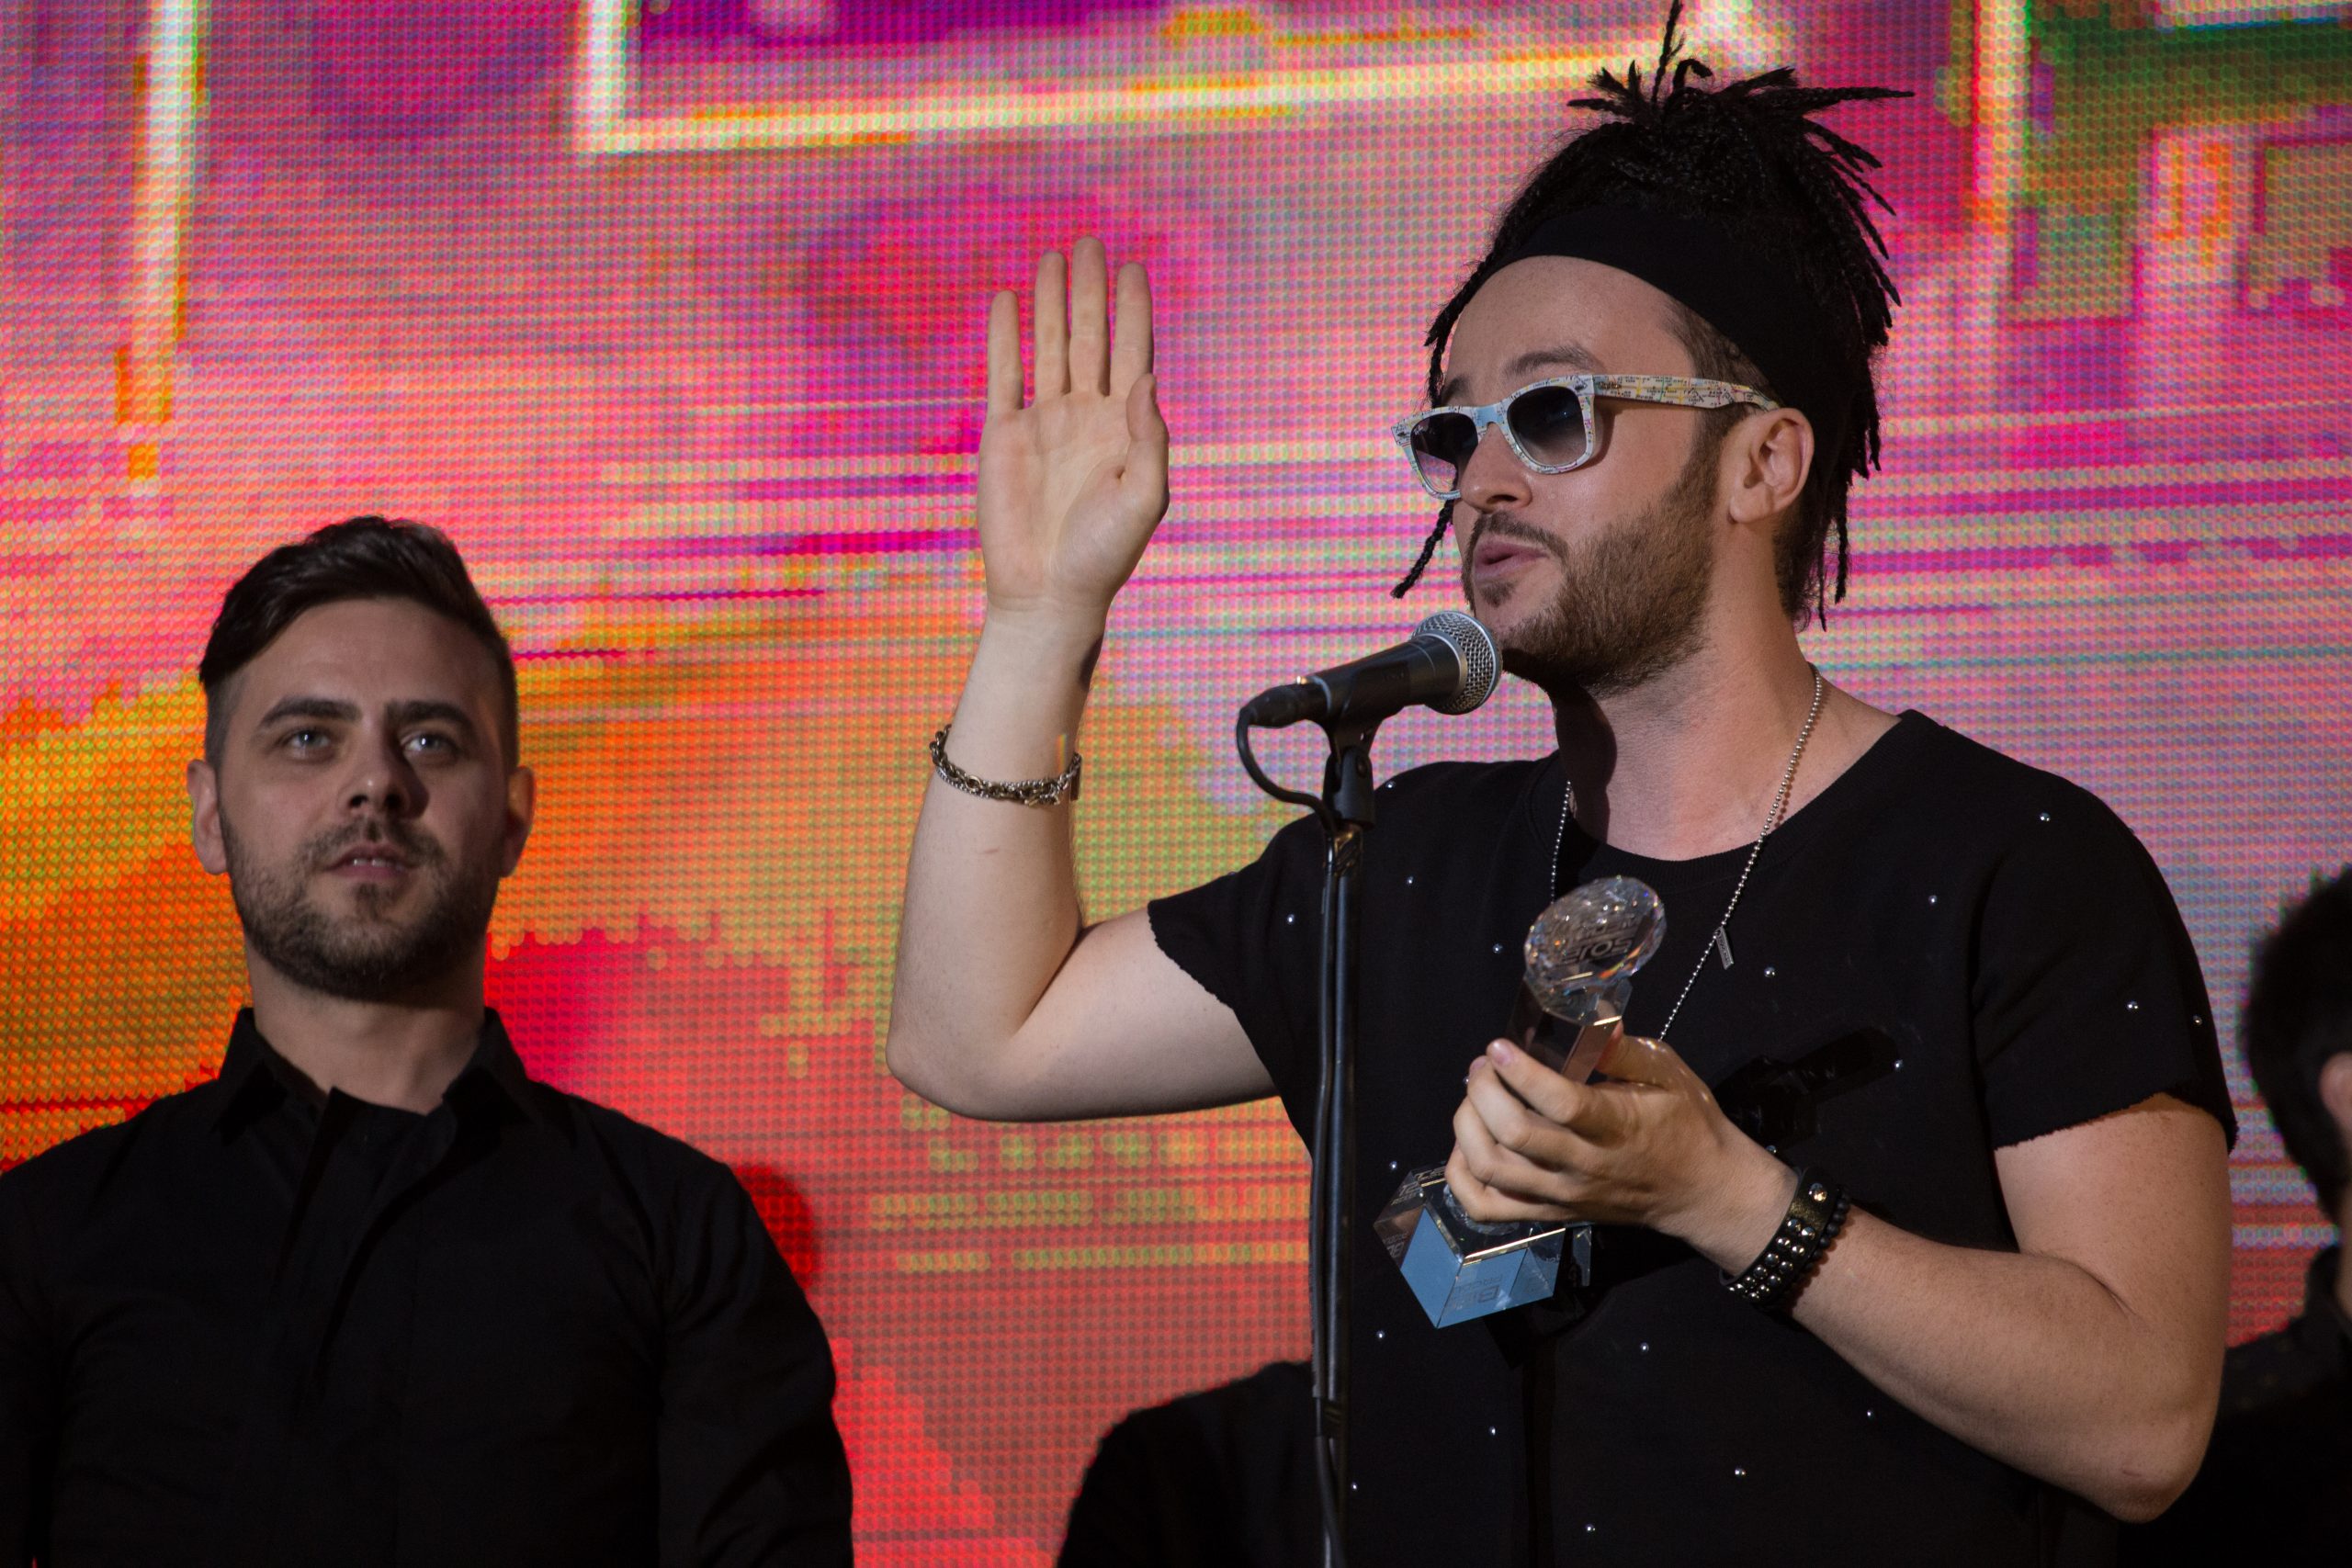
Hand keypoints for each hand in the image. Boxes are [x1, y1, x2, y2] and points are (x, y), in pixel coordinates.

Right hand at [977, 238, 1167, 625]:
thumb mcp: (1143, 498)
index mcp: (1123, 428)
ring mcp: (1044, 422)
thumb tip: (1145, 377)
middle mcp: (1085, 416)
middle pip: (1090, 338)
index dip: (1133, 310)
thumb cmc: (1104, 555)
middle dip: (1090, 291)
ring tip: (1052, 255)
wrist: (1047, 593)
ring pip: (1048, 346)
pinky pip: (1003, 375)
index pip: (1132, 354)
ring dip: (1051, 302)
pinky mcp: (1004, 436)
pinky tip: (1005, 301)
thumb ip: (1150, 438)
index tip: (1133, 268)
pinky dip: (1003, 338)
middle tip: (1090, 242)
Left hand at [1443, 1031, 1798, 1270]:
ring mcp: (1563, 1195)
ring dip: (1467, 1126)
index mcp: (1615, 1126)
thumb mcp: (1669, 1074)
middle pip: (1514, 1136)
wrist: (1701, 1192)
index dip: (1520, 1072)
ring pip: (1492, 1170)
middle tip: (1483, 1065)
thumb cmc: (1686, 1124)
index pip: (1559, 1103)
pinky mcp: (1551, 1213)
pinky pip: (1488, 1207)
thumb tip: (1598, 1022)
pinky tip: (1467, 1145)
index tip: (1499, 1046)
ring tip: (1474, 1097)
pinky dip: (1461, 1177)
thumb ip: (1626, 1051)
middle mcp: (1583, 1165)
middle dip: (1483, 1092)